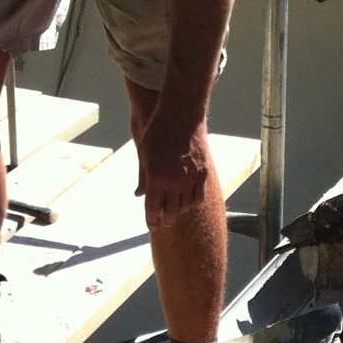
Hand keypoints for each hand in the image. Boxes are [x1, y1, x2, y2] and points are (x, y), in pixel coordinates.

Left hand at [138, 113, 213, 227]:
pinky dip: (193, 202)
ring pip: (186, 206)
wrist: (181, 116)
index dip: (152, 221)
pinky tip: (188, 201)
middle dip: (166, 220)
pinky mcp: (203, 174)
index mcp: (156, 178)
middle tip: (163, 223)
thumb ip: (144, 177)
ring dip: (179, 211)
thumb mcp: (144, 154)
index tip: (152, 227)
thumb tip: (139, 195)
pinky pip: (199, 196)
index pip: (153, 208)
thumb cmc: (158, 132)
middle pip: (171, 212)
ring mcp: (191, 179)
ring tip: (175, 211)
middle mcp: (174, 182)